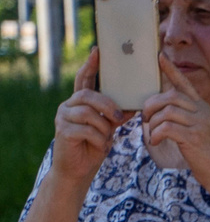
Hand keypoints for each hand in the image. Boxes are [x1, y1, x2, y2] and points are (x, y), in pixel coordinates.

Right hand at [48, 51, 130, 187]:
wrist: (78, 170)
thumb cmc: (93, 146)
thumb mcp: (109, 128)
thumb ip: (116, 115)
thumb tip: (134, 105)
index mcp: (79, 102)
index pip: (84, 80)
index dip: (91, 66)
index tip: (98, 51)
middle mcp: (67, 106)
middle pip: (88, 95)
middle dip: (107, 105)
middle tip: (119, 118)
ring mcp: (62, 118)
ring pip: (89, 113)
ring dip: (103, 126)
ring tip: (105, 137)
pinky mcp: (62, 131)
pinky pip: (87, 130)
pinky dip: (98, 138)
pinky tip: (98, 145)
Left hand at [139, 54, 209, 177]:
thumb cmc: (203, 152)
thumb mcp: (195, 129)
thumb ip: (181, 116)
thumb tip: (157, 109)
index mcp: (201, 107)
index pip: (185, 84)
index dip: (171, 70)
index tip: (160, 56)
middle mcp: (202, 112)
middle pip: (170, 97)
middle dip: (151, 106)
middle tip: (145, 118)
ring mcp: (200, 124)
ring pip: (166, 112)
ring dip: (153, 123)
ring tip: (152, 133)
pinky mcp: (195, 137)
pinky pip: (167, 128)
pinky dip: (156, 134)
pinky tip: (155, 142)